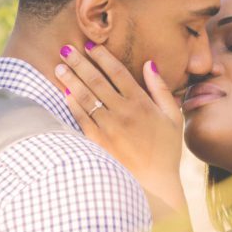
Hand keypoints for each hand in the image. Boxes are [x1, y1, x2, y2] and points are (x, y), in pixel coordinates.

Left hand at [55, 43, 184, 209]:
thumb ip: (161, 89)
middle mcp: (123, 112)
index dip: (102, 57)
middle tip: (66, 49)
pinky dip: (72, 105)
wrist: (154, 185)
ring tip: (59, 67)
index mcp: (141, 103)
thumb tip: (150, 64)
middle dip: (79, 63)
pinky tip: (64, 94)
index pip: (117, 72)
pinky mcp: (98, 142)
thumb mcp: (173, 117)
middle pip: (96, 81)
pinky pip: (81, 119)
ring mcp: (109, 127)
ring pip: (85, 97)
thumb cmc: (166, 151)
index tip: (90, 46)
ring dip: (70, 80)